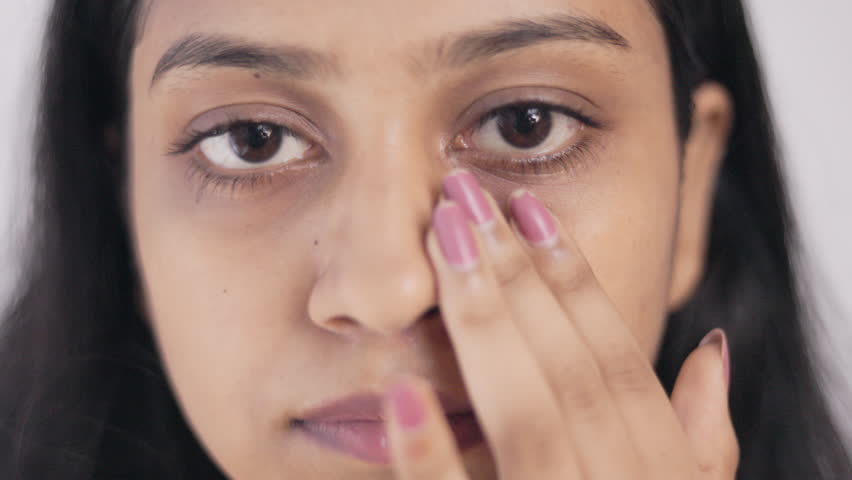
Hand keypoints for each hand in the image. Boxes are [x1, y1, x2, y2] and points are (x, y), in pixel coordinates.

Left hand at [382, 170, 738, 478]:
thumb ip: (700, 437)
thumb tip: (712, 348)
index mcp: (661, 474)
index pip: (622, 363)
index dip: (578, 280)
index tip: (529, 206)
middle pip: (573, 374)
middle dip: (520, 278)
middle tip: (466, 195)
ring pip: (528, 422)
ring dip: (485, 328)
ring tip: (442, 239)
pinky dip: (431, 457)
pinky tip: (402, 396)